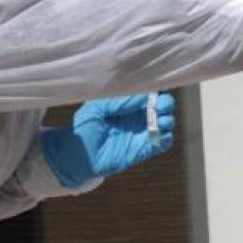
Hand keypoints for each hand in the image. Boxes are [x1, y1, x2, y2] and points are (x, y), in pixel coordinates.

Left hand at [39, 92, 175, 187]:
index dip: (157, 87)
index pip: (149, 91)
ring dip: (167, 120)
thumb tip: (144, 97)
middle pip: (163, 105)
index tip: (158, 87)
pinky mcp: (142, 150)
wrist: (75, 155)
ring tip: (159, 121)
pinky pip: (162, 143)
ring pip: (166, 122)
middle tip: (160, 105)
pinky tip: (158, 135)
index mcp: (127, 101)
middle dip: (166, 103)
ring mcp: (141, 132)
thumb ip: (119, 100)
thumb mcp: (97, 107)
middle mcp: (138, 115)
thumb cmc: (83, 126)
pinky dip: (165, 138)